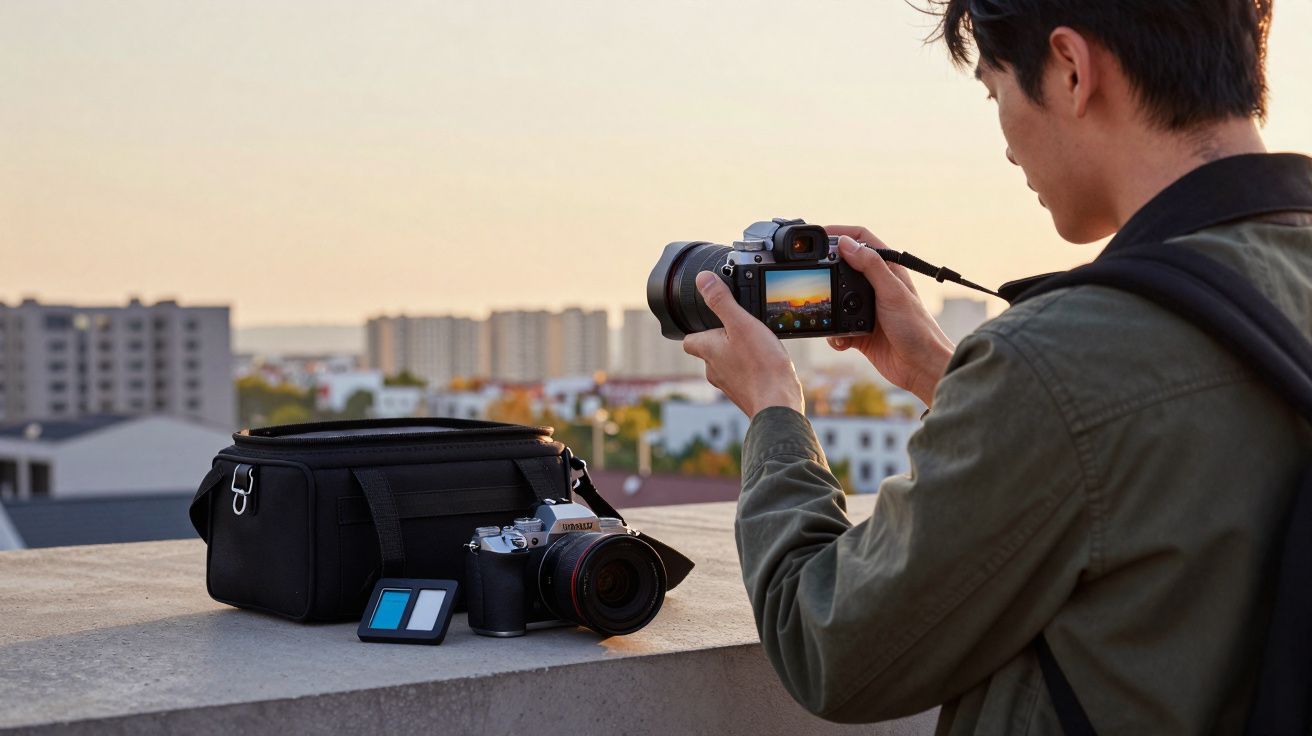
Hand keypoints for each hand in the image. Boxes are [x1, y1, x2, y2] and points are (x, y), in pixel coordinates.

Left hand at [682, 272, 804, 418]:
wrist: (778, 404)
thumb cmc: (761, 366)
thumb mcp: (742, 324)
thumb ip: (721, 301)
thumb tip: (702, 280)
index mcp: (708, 350)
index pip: (689, 340)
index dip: (695, 329)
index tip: (706, 321)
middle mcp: (714, 369)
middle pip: (710, 351)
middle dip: (722, 340)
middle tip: (740, 328)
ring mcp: (729, 384)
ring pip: (727, 363)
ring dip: (738, 354)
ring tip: (756, 344)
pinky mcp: (745, 393)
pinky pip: (744, 376)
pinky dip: (751, 368)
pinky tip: (766, 363)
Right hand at [824, 226, 955, 406]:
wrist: (921, 367)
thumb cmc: (917, 328)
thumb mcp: (891, 292)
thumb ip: (870, 266)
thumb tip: (846, 242)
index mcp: (888, 270)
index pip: (862, 240)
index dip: (841, 233)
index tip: (819, 235)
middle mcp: (876, 286)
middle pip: (843, 267)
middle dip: (827, 273)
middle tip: (813, 277)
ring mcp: (866, 309)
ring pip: (836, 299)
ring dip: (830, 310)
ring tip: (829, 316)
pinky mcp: (859, 331)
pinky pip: (837, 327)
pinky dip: (834, 334)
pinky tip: (842, 341)